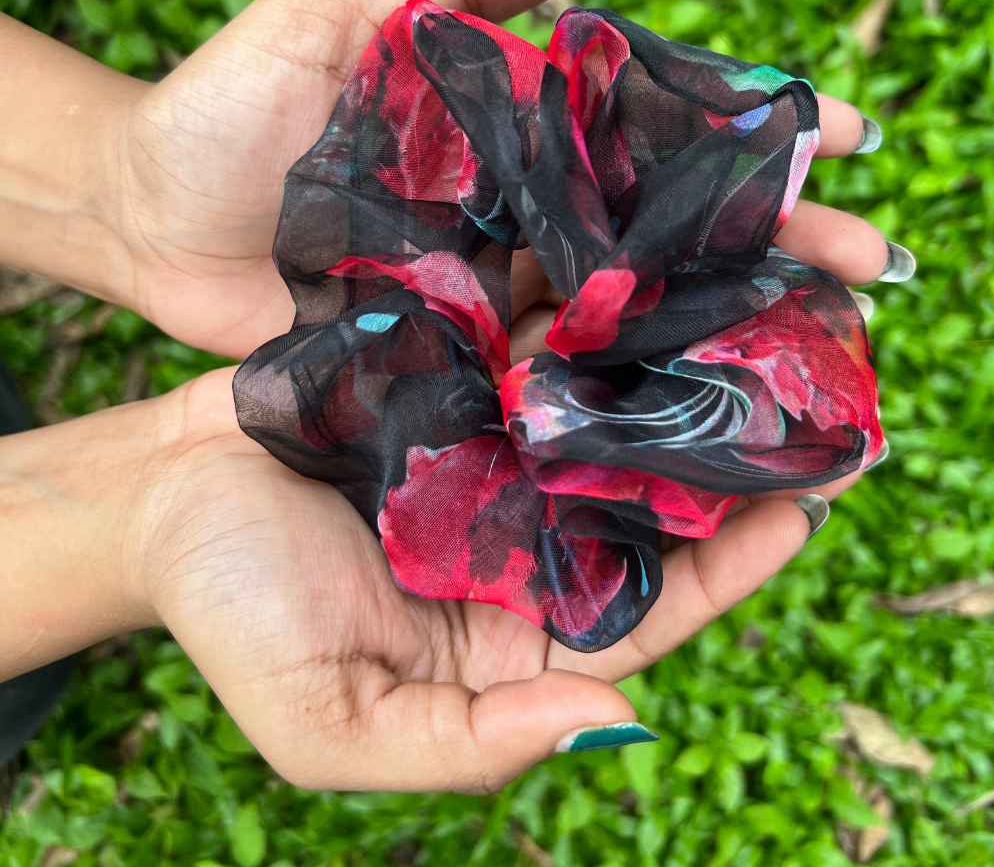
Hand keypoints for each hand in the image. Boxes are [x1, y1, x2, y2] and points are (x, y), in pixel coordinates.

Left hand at [1, 0, 892, 363]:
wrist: (146, 221)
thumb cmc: (224, 109)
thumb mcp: (333, 14)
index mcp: (507, 126)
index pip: (650, 125)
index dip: (743, 133)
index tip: (835, 139)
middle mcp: (516, 208)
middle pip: (660, 225)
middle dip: (766, 241)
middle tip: (863, 267)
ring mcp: (489, 286)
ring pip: (621, 306)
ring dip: (715, 325)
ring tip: (810, 346)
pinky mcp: (451, 354)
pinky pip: (542, 372)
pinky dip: (612, 389)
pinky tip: (686, 412)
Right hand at [3, 338, 879, 792]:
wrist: (154, 494)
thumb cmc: (230, 609)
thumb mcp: (330, 721)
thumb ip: (466, 747)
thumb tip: (613, 725)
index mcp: (509, 623)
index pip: (646, 605)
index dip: (730, 567)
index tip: (804, 512)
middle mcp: (518, 532)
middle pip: (643, 499)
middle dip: (722, 455)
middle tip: (810, 399)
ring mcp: (492, 448)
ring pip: (603, 411)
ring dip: (669, 373)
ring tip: (746, 319)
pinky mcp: (456, 380)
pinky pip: (537, 347)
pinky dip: (586, 319)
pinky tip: (637, 276)